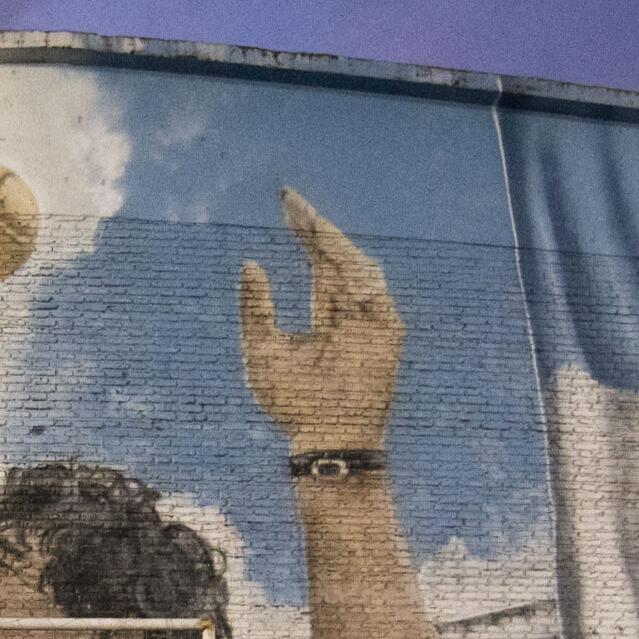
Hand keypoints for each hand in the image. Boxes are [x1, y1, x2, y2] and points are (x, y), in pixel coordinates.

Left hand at [238, 189, 405, 450]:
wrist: (322, 438)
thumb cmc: (291, 403)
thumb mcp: (261, 349)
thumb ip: (256, 308)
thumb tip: (250, 264)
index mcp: (326, 314)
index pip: (319, 262)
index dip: (305, 231)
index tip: (287, 201)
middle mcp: (352, 312)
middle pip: (337, 258)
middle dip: (316, 229)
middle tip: (293, 201)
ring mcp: (372, 321)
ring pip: (356, 269)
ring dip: (333, 245)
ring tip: (309, 224)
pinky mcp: (389, 334)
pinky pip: (374, 295)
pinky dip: (356, 278)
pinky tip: (332, 261)